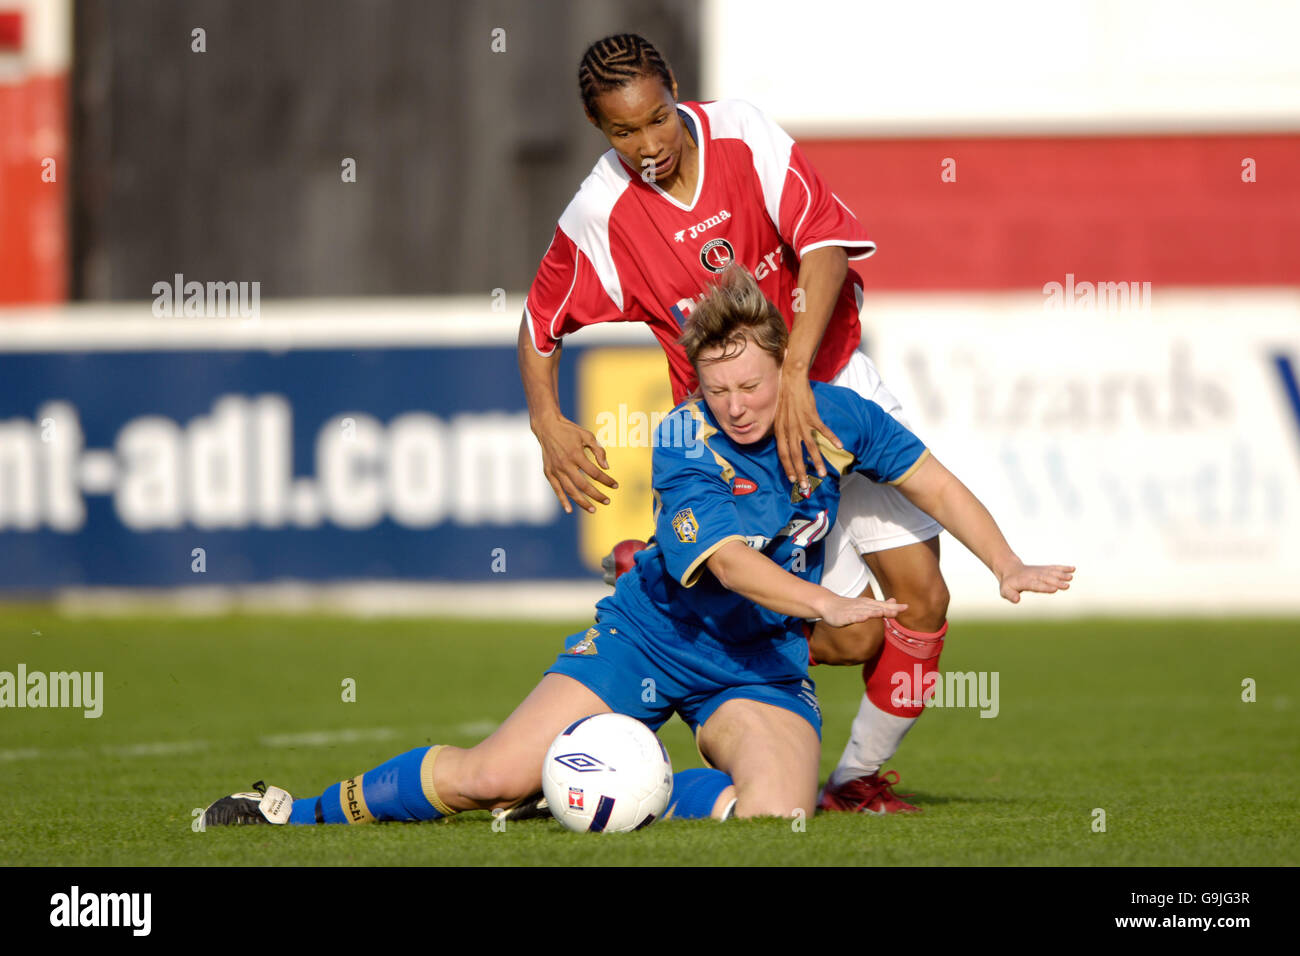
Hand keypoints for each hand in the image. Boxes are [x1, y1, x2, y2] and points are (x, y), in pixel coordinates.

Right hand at [532, 414, 617, 513]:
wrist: (547, 427)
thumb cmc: (570, 431)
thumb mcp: (587, 436)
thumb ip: (598, 451)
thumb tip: (606, 468)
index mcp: (576, 454)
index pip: (595, 473)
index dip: (606, 480)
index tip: (615, 485)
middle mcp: (565, 464)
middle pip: (583, 485)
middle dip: (597, 495)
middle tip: (607, 501)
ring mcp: (556, 470)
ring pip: (570, 490)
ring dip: (582, 502)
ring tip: (593, 510)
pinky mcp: (548, 472)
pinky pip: (556, 490)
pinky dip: (562, 500)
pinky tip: (570, 510)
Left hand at [775, 371, 842, 496]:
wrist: (791, 381)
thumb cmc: (784, 400)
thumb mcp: (777, 418)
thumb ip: (781, 433)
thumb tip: (783, 445)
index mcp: (780, 431)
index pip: (782, 455)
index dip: (787, 468)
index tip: (792, 479)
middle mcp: (790, 430)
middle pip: (795, 455)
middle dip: (800, 472)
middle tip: (805, 485)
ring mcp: (801, 423)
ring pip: (809, 447)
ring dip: (816, 462)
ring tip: (823, 474)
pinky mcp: (812, 415)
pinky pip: (823, 430)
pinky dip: (832, 437)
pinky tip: (840, 446)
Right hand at [819, 594, 907, 627]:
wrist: (828, 604)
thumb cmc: (849, 606)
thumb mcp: (866, 604)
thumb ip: (881, 604)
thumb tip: (895, 601)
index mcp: (868, 604)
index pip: (883, 605)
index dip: (894, 607)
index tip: (906, 607)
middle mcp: (862, 606)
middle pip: (876, 608)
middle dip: (887, 609)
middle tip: (899, 610)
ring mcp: (853, 611)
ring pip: (864, 612)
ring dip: (873, 612)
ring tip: (882, 613)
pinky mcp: (844, 617)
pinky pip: (851, 617)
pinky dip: (858, 617)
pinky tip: (863, 618)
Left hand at [997, 562, 1075, 602]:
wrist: (1010, 569)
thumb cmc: (1008, 584)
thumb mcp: (1005, 591)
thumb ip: (1010, 595)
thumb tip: (1017, 600)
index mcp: (1024, 582)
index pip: (1035, 585)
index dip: (1045, 587)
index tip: (1054, 589)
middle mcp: (1033, 575)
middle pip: (1046, 578)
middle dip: (1056, 581)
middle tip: (1066, 585)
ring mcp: (1039, 571)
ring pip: (1051, 572)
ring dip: (1061, 574)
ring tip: (1071, 577)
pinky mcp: (1044, 569)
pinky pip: (1054, 568)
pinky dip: (1063, 568)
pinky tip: (1073, 569)